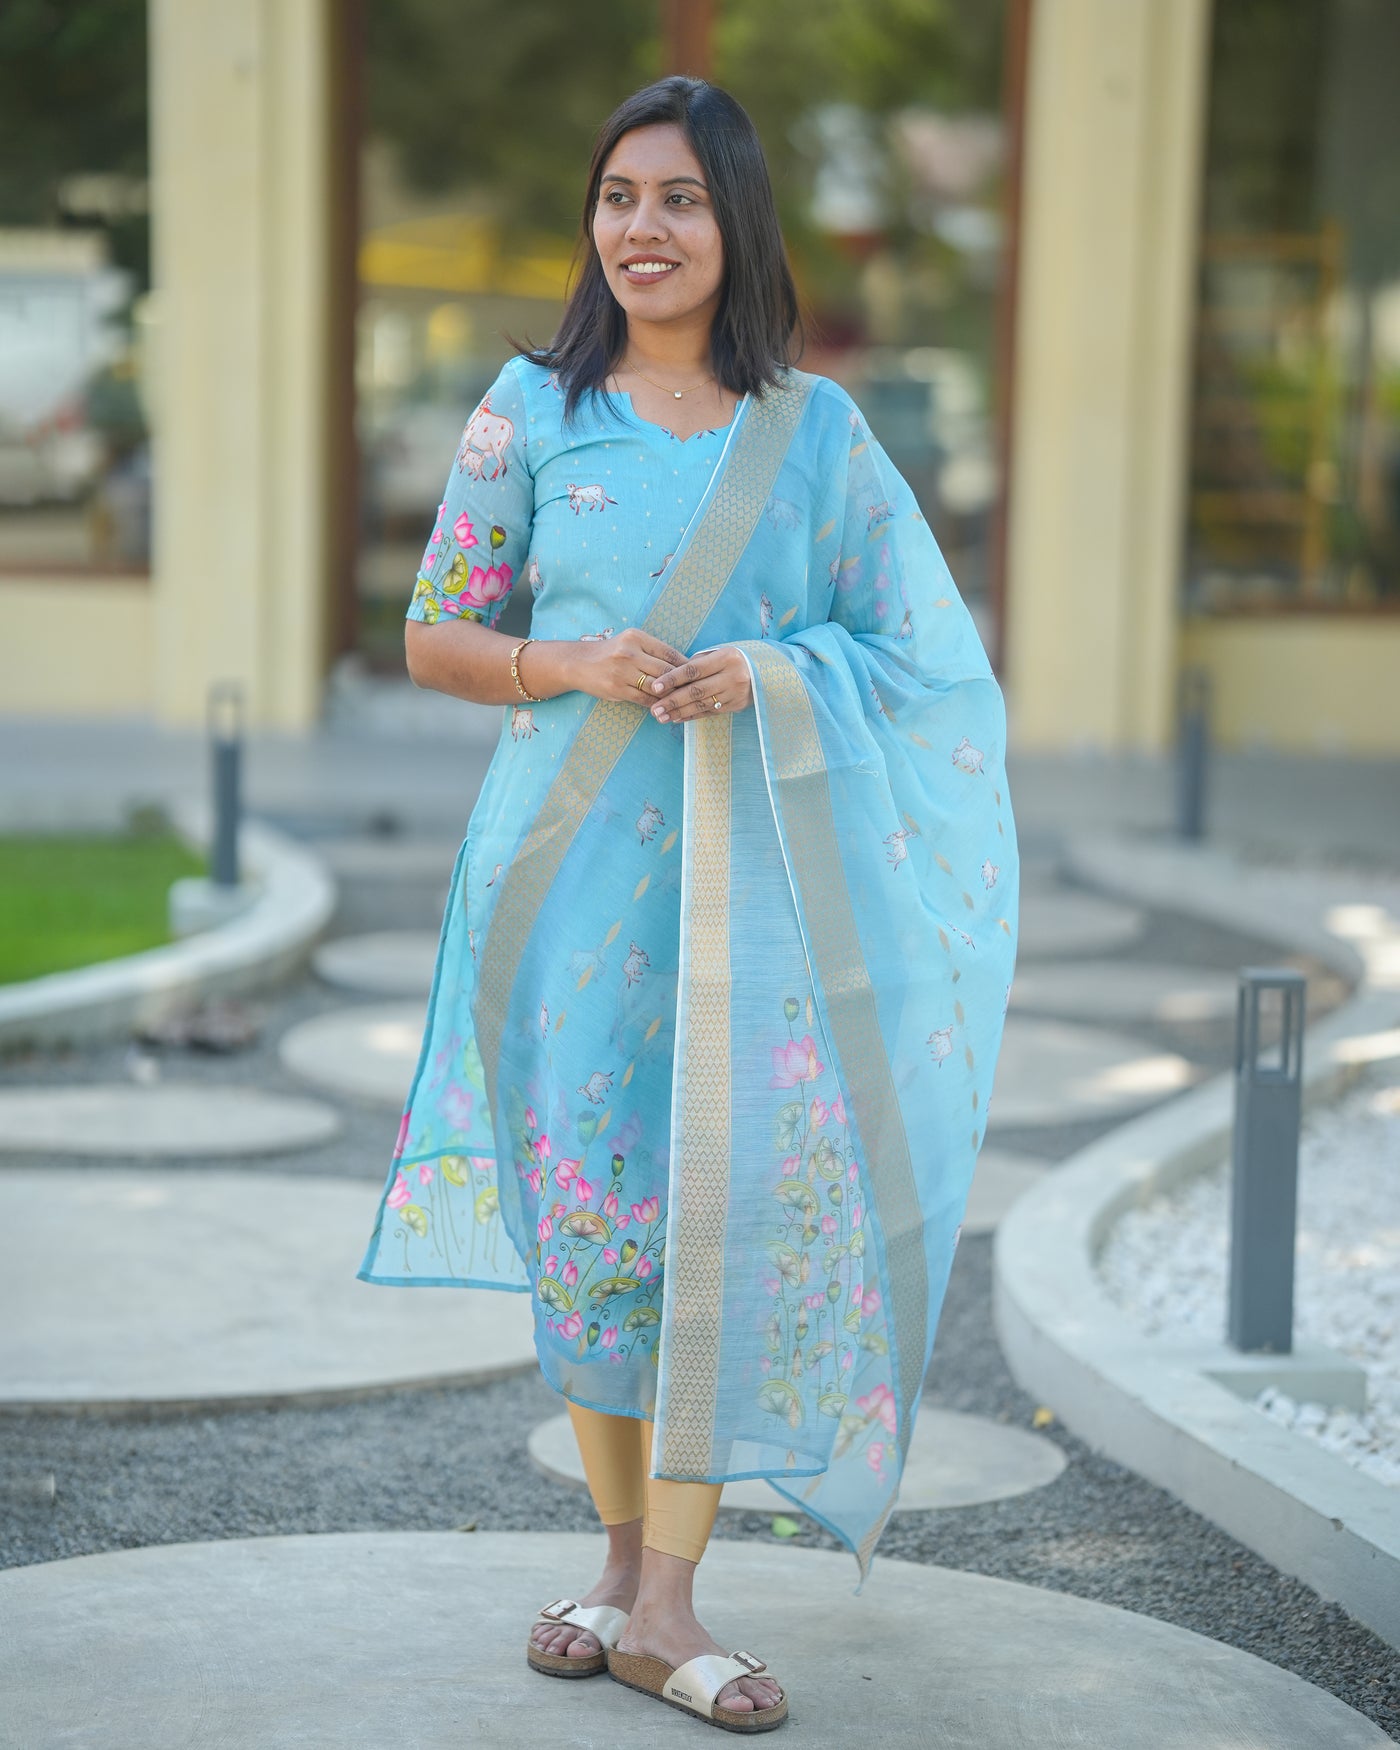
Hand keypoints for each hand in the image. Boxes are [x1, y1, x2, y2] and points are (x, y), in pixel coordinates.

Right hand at [568, 628, 689, 704]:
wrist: (578, 663)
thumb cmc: (610, 653)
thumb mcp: (630, 643)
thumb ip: (652, 652)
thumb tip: (683, 665)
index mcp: (636, 637)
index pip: (669, 653)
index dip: (686, 665)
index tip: (697, 674)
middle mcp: (630, 653)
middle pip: (666, 671)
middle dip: (683, 683)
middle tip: (696, 691)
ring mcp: (622, 672)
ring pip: (657, 687)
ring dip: (671, 696)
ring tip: (683, 701)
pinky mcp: (617, 689)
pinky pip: (644, 700)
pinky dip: (657, 704)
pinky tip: (664, 707)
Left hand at [647, 645, 752, 721]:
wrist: (764, 672)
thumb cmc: (733, 660)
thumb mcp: (719, 653)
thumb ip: (698, 663)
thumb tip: (672, 676)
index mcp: (726, 658)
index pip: (693, 670)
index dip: (673, 679)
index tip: (656, 687)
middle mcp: (732, 676)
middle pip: (696, 691)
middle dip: (673, 701)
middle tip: (655, 710)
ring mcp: (735, 693)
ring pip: (702, 704)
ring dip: (679, 712)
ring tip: (661, 717)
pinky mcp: (736, 706)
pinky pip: (710, 712)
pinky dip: (692, 716)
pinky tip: (677, 718)